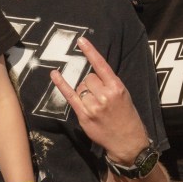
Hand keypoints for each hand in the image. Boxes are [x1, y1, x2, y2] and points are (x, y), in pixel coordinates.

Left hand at [49, 35, 148, 160]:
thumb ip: (109, 84)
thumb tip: (91, 74)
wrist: (127, 141)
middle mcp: (105, 95)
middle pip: (88, 77)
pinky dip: (61, 84)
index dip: (90, 52)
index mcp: (117, 87)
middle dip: (91, 83)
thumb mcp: (124, 96)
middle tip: (100, 96)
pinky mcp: (84, 115)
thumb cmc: (127, 117)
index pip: (101, 65)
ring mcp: (93, 106)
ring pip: (81, 87)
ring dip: (84, 92)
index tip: (81, 41)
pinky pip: (69, 96)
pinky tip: (55, 74)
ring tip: (95, 104)